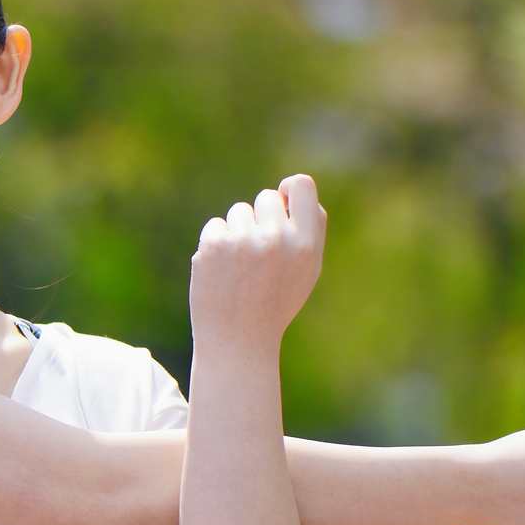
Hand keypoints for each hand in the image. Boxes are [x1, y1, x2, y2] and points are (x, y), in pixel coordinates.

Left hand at [189, 174, 326, 351]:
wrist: (237, 339)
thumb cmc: (275, 304)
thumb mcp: (307, 271)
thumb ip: (310, 230)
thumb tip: (294, 190)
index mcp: (305, 243)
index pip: (302, 185)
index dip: (289, 189)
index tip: (282, 200)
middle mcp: (277, 238)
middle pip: (267, 197)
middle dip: (261, 218)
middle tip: (257, 252)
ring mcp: (244, 240)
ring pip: (239, 211)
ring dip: (237, 231)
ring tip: (240, 267)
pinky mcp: (214, 245)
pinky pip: (216, 225)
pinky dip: (215, 243)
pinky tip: (221, 270)